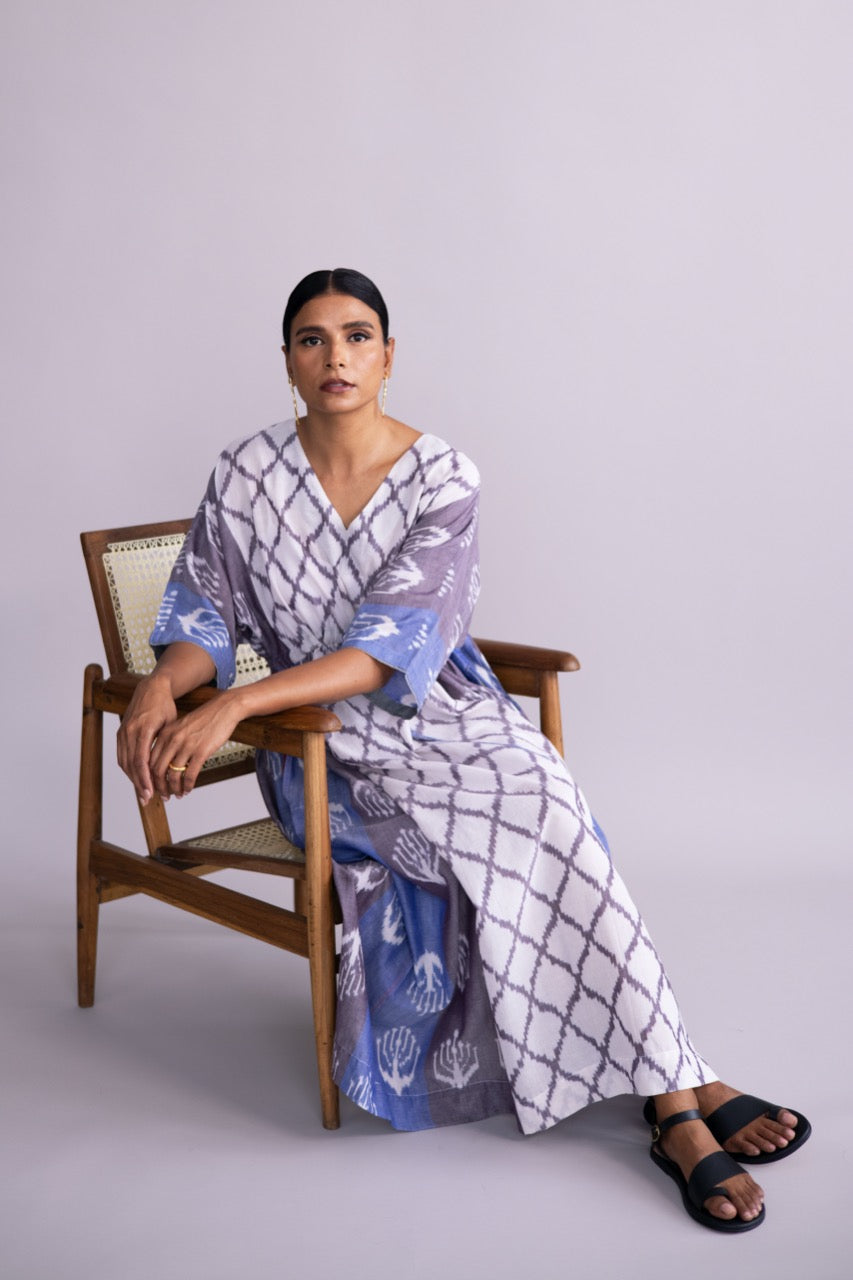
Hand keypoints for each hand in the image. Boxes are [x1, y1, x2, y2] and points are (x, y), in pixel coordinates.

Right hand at [116, 673, 178, 804]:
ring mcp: (123, 732)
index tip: (150, 792)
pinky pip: (122, 755)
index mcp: (143, 729)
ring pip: (124, 762)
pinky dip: (128, 769)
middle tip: (147, 799)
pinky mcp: (120, 732)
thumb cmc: (164, 705)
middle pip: (131, 764)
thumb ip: (167, 743)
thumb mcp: (171, 723)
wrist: (151, 688)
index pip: (141, 760)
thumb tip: (172, 766)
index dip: (144, 779)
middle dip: (138, 784)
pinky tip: (136, 778)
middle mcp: (129, 731)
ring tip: (142, 793)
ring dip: (132, 779)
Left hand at [146, 692, 243, 799]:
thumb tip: (164, 762)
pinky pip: (190, 774)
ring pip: (173, 775)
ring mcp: (186, 746)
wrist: (223, 709)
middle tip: (164, 795)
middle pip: (157, 770)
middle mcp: (172, 740)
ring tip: (178, 794)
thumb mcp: (180, 727)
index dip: (149, 777)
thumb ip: (170, 741)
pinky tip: (189, 789)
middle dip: (159, 787)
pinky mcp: (201, 751)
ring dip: (174, 789)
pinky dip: (188, 785)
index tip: (154, 786)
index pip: (149, 761)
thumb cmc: (204, 719)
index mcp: (165, 734)